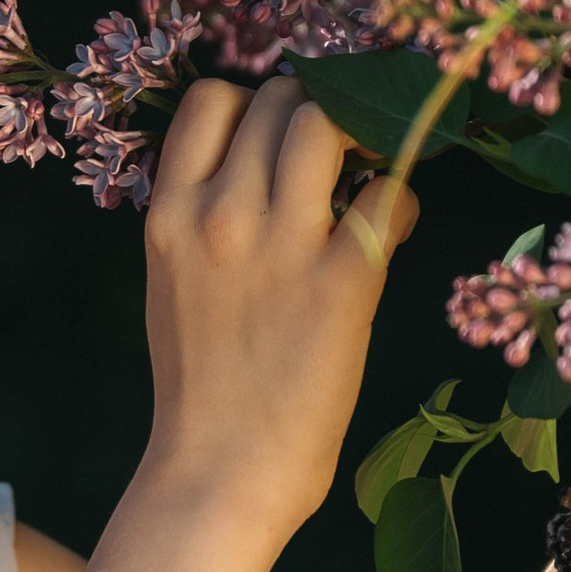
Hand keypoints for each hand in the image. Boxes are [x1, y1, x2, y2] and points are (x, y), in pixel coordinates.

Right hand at [140, 78, 415, 543]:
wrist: (219, 473)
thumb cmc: (200, 387)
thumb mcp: (173, 284)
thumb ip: (201, 219)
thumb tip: (257, 167)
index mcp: (169, 215)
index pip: (211, 98)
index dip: (253, 104)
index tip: (275, 137)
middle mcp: (220, 215)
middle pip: (279, 99)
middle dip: (315, 113)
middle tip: (338, 155)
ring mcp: (282, 244)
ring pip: (329, 123)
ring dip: (360, 135)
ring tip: (368, 175)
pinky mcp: (344, 280)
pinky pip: (391, 191)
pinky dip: (401, 198)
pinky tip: (392, 230)